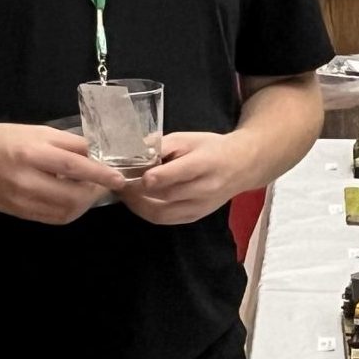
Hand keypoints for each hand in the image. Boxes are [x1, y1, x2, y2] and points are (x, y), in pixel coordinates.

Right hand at [0, 123, 127, 224]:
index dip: (100, 174)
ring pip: (65, 213)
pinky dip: (68, 211)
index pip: (73, 168)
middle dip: (94, 193)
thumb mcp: (37, 132)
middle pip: (72, 197)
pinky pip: (52, 218)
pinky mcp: (18, 214)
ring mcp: (21, 201)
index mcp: (31, 154)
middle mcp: (26, 181)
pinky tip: (70, 199)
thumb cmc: (3, 138)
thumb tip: (97, 154)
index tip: (119, 178)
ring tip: (87, 191)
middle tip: (103, 184)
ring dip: (83, 205)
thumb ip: (68, 144)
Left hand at [115, 131, 252, 225]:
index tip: (130, 174)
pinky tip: (137, 202)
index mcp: (205, 163)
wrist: (241, 166)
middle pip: (165, 195)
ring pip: (162, 213)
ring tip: (123, 194)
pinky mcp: (196, 217)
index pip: (176, 174)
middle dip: (136, 191)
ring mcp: (201, 206)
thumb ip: (163, 144)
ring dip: (138, 206)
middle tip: (117, 182)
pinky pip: (166, 220)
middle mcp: (205, 189)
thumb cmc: (212, 148)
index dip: (152, 177)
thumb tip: (135, 150)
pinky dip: (147, 213)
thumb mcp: (190, 138)